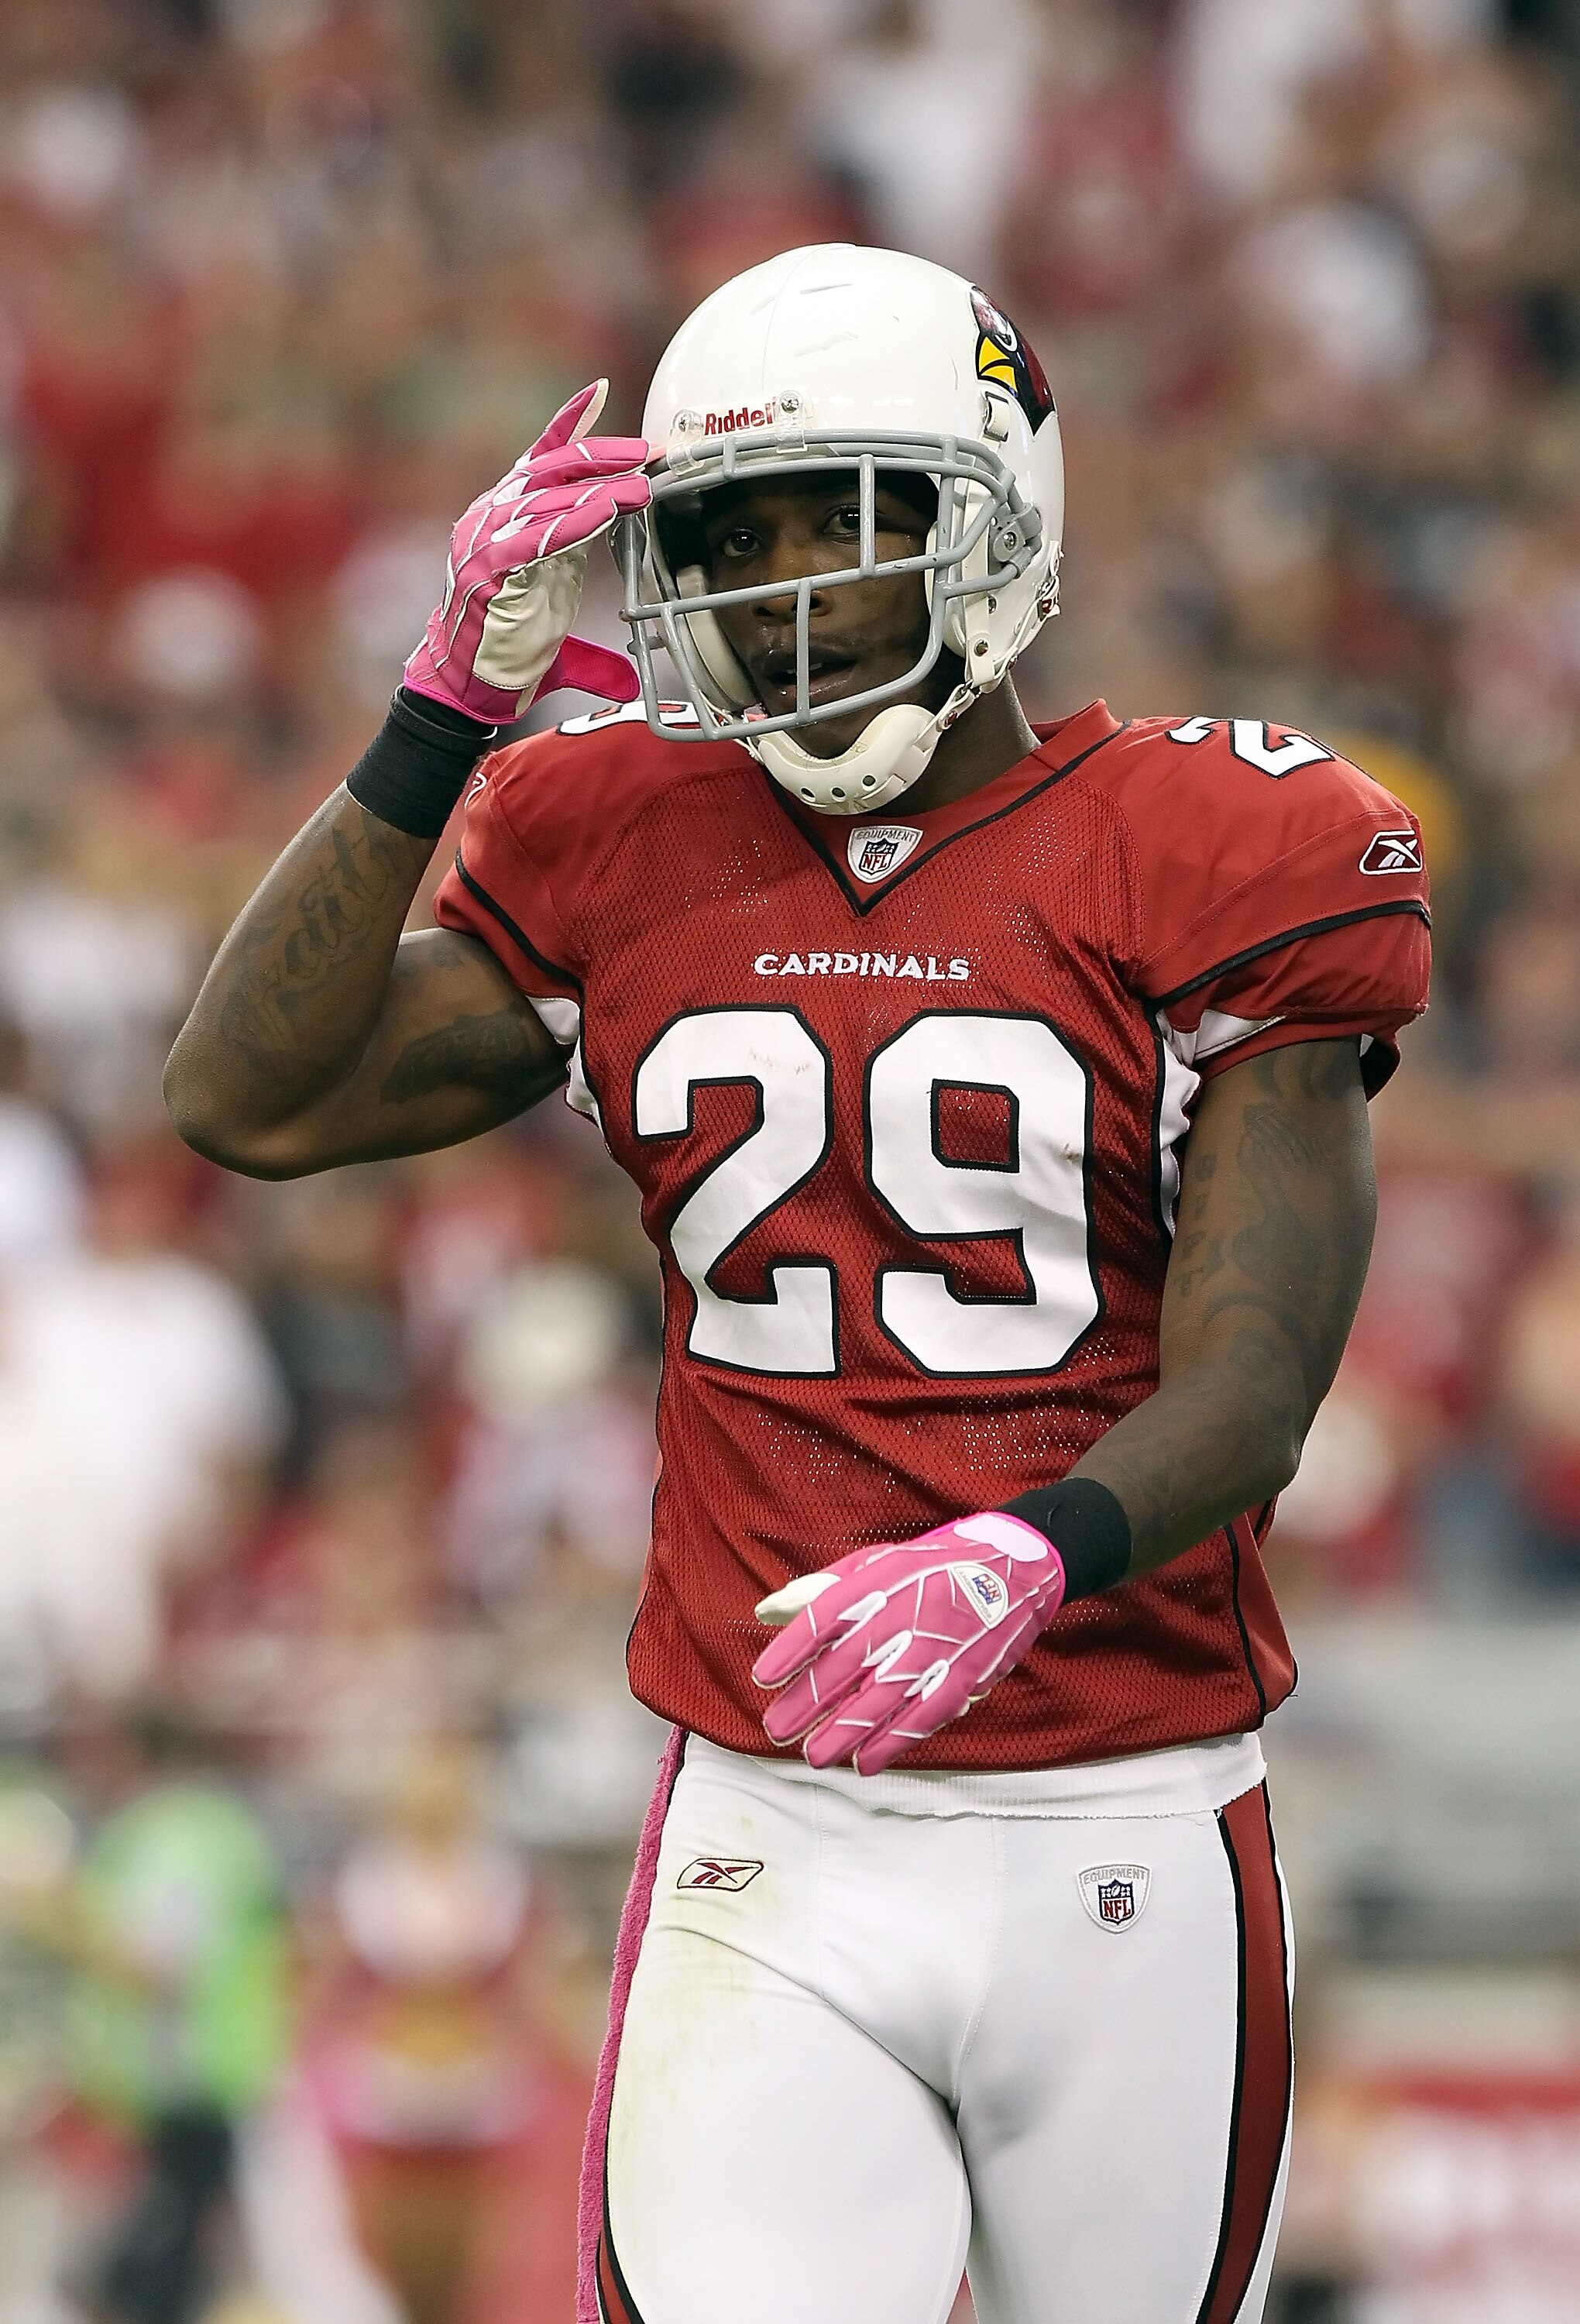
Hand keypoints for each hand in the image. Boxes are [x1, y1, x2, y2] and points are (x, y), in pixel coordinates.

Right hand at [404, 380, 650, 722]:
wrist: (464, 689)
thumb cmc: (506, 655)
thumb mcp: (559, 635)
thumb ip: (596, 648)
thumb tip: (629, 683)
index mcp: (508, 519)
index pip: (539, 459)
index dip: (568, 424)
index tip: (600, 392)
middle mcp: (493, 519)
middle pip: (551, 469)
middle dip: (602, 455)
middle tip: (648, 453)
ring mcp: (486, 540)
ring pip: (548, 498)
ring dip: (600, 489)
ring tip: (643, 488)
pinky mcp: (489, 567)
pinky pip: (538, 535)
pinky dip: (575, 520)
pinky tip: (607, 512)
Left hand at [752, 1511, 1065, 1774]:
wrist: (1018, 1564)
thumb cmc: (936, 1564)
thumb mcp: (879, 1562)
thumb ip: (822, 1589)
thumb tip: (766, 1611)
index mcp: (881, 1580)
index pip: (825, 1616)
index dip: (792, 1649)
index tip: (763, 1678)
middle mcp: (907, 1613)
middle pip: (846, 1664)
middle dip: (807, 1701)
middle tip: (776, 1730)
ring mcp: (938, 1647)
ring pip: (882, 1698)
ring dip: (843, 1731)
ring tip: (813, 1756)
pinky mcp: (966, 1674)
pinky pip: (924, 1715)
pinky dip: (893, 1742)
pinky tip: (865, 1764)